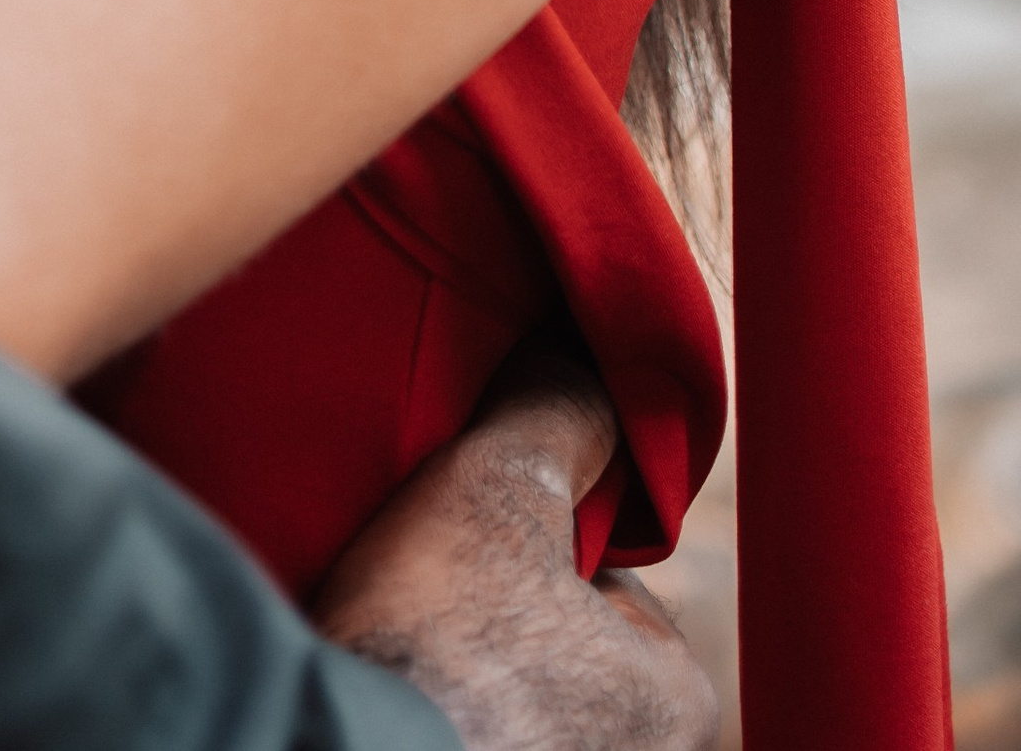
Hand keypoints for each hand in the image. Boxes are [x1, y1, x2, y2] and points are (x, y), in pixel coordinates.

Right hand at [314, 349, 717, 748]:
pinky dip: (437, 708)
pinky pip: (468, 728)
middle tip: (431, 587)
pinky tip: (391, 685)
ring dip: (463, 663)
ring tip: (402, 636)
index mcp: (680, 701)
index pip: (608, 575)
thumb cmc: (439, 637)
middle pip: (561, 638)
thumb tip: (577, 359)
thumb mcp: (502, 484)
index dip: (530, 534)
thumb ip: (557, 414)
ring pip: (514, 694)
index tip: (469, 537)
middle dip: (500, 607)